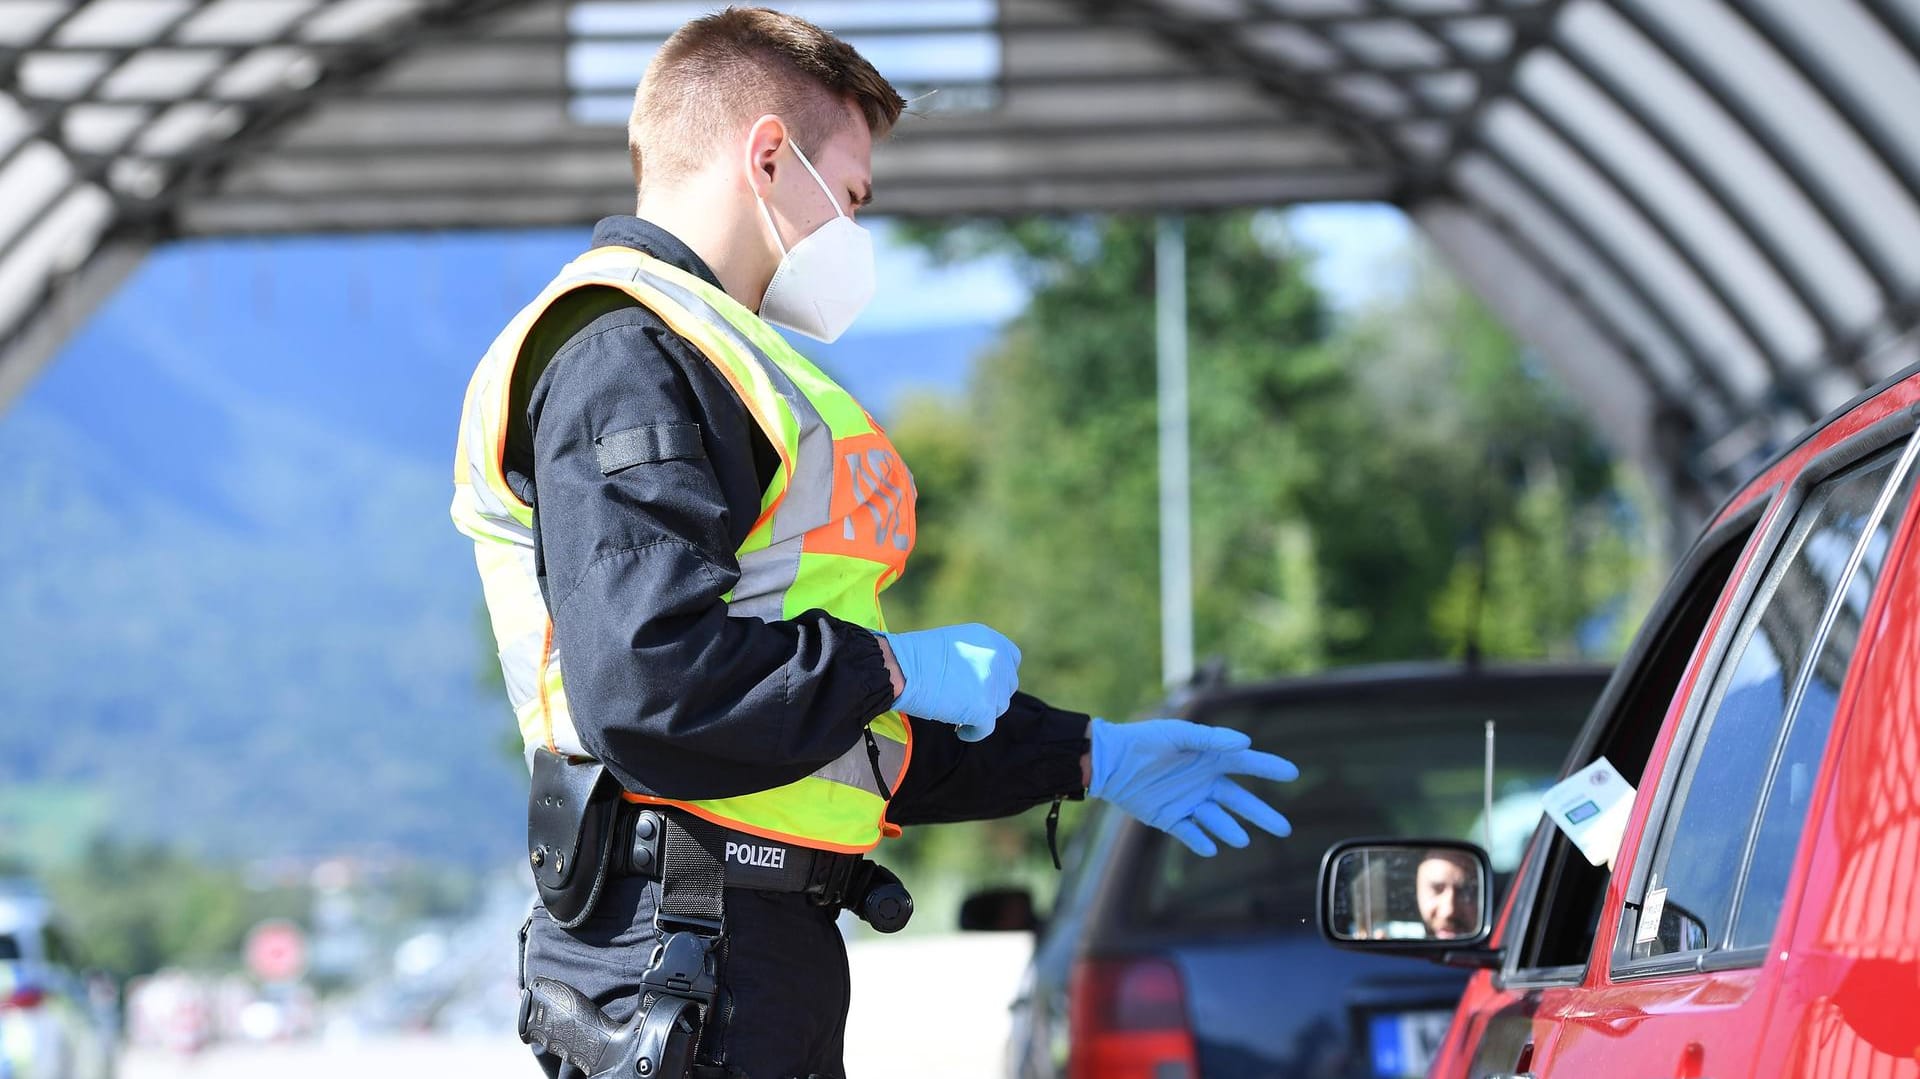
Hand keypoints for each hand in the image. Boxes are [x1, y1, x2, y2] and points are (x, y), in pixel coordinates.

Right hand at [876, 624, 1020, 741]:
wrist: (898, 668)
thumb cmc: (914, 657)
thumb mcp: (954, 644)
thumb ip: (975, 657)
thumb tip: (983, 682)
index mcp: (989, 639)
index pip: (1012, 660)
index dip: (999, 675)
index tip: (982, 685)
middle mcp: (997, 658)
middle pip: (1007, 686)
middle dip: (990, 695)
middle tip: (967, 702)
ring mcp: (993, 683)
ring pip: (999, 707)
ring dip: (981, 713)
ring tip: (958, 715)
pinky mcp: (984, 708)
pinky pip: (986, 728)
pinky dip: (973, 732)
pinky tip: (960, 731)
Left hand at [1088, 718, 1297, 855]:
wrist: (1109, 760)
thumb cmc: (1143, 740)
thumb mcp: (1177, 734)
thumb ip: (1210, 739)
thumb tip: (1245, 743)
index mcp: (1209, 757)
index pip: (1246, 764)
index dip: (1269, 767)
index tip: (1292, 773)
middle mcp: (1204, 781)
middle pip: (1240, 801)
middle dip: (1262, 815)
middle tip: (1285, 830)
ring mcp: (1188, 801)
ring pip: (1217, 820)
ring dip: (1229, 830)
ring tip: (1242, 840)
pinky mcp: (1169, 818)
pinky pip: (1189, 833)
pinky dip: (1200, 841)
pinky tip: (1210, 849)